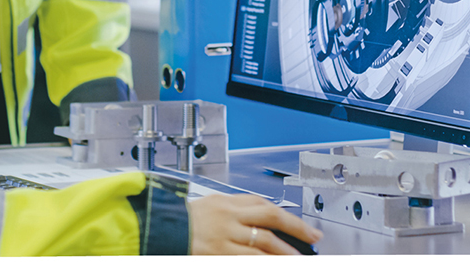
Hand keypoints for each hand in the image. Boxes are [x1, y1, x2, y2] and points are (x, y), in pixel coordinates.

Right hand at [187, 194, 322, 254]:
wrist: (158, 229)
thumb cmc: (184, 219)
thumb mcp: (212, 204)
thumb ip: (237, 208)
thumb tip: (264, 214)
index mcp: (227, 203)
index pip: (265, 207)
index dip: (290, 220)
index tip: (306, 230)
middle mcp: (228, 219)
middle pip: (270, 222)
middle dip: (295, 233)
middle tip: (311, 240)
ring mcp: (224, 239)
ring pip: (263, 246)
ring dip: (283, 255)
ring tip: (297, 260)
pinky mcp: (217, 256)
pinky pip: (246, 263)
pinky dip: (262, 265)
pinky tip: (271, 266)